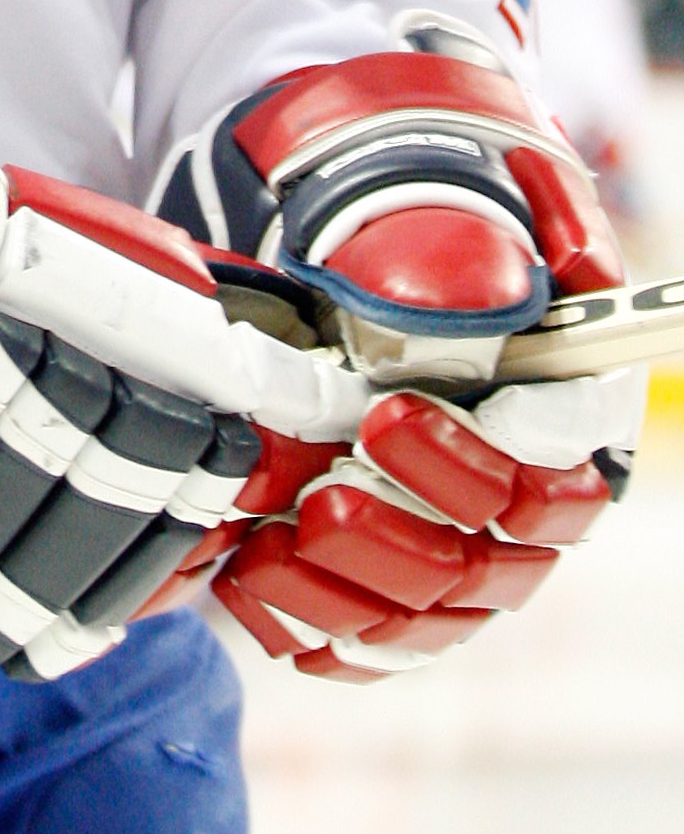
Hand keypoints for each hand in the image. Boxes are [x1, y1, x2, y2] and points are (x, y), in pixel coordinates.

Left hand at [156, 28, 641, 678]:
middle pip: (511, 536)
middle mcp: (532, 474)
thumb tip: (462, 290)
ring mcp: (468, 539)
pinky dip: (319, 627)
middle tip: (335, 486)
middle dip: (419, 512)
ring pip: (444, 602)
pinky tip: (258, 595)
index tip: (409, 412)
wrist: (333, 250)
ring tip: (282, 545)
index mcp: (564, 376)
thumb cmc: (393, 217)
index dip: (517, 434)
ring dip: (362, 586)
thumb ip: (439, 239)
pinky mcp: (398, 581)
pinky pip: (379, 637)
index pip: (575, 426)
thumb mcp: (414, 196)